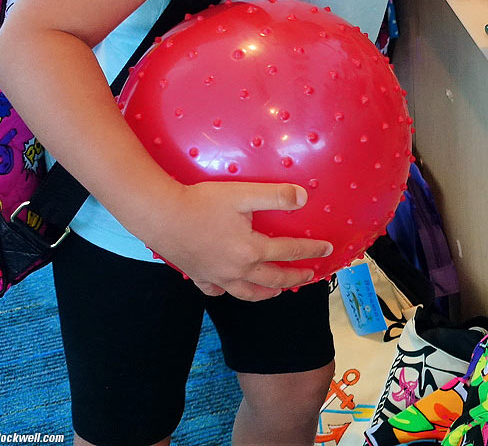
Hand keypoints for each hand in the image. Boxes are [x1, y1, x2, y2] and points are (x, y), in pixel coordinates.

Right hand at [137, 181, 332, 300]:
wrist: (160, 215)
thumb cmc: (202, 202)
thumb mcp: (243, 194)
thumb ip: (275, 196)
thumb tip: (304, 198)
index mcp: (251, 250)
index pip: (289, 252)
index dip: (311, 250)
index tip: (327, 249)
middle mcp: (236, 270)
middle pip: (272, 279)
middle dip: (294, 278)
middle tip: (309, 276)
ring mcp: (216, 276)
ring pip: (247, 292)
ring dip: (266, 292)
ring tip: (277, 291)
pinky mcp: (198, 275)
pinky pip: (217, 291)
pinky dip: (229, 292)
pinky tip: (231, 287)